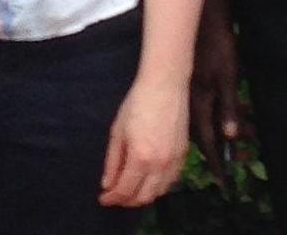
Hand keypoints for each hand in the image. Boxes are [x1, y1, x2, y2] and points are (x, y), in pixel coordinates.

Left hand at [99, 72, 187, 208]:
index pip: (125, 190)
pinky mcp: (184, 156)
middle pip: (143, 197)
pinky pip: (171, 181)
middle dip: (127, 201)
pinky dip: (159, 187)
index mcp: (140, 158)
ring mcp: (174, 161)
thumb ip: (112, 161)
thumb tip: (107, 185)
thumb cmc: (137, 103)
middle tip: (115, 195)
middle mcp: (160, 165)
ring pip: (159, 192)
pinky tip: (149, 180)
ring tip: (131, 189)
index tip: (103, 198)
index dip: (112, 198)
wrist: (165, 85)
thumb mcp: (118, 131)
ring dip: (143, 196)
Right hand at [189, 8, 246, 182]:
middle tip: (240, 159)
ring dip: (228, 129)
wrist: (205, 18)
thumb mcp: (228, 77)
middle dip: (224, 149)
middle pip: (207, 134)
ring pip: (210, 120)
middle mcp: (193, 101)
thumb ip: (228, 107)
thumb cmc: (218, 46)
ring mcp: (193, 92)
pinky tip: (237, 113)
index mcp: (199, 102)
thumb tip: (229, 136)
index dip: (216, 161)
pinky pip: (210, 107)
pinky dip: (225, 113)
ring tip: (248, 134)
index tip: (223, 181)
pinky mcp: (197, 83)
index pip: (207, 140)